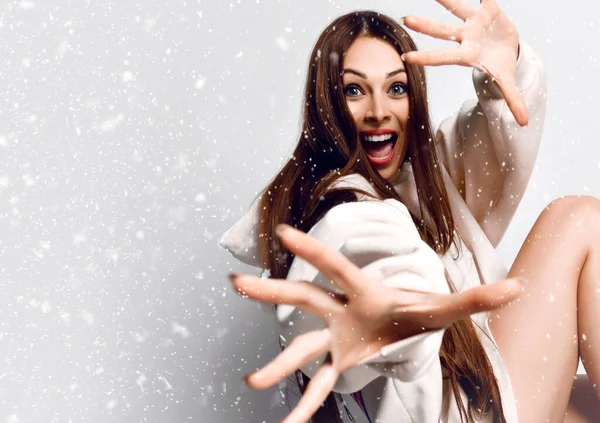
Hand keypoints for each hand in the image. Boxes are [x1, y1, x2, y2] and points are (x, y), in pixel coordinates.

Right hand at [230, 223, 524, 422]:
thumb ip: (476, 298)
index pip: (335, 266)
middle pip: (303, 299)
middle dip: (271, 291)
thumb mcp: (443, 306)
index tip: (282, 232)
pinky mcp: (339, 360)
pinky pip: (317, 385)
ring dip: (280, 364)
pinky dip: (303, 406)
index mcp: (363, 290)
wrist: (401, 322)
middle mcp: (341, 309)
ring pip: (302, 347)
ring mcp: (336, 336)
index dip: (312, 251)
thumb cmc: (416, 308)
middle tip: (236, 284)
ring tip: (252, 381)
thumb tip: (519, 287)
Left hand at [401, 0, 527, 125]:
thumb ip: (512, 100)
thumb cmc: (499, 64)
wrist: (508, 46)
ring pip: (457, 8)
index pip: (442, 57)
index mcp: (467, 55)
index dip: (426, 58)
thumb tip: (524, 122)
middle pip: (442, 32)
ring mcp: (474, 22)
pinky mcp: (488, 9)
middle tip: (405, 19)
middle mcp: (465, 37)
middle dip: (425, 26)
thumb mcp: (506, 81)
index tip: (406, 58)